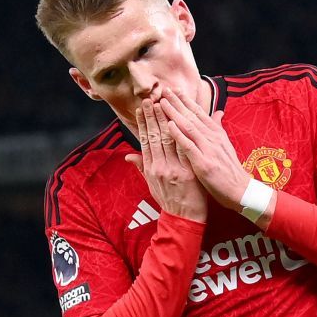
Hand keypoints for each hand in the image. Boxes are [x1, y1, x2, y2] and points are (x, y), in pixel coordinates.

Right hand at [124, 98, 207, 222]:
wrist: (183, 219)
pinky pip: (183, 150)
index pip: (145, 140)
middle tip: (150, 98)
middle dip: (152, 116)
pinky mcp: (187, 173)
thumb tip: (129, 156)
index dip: (144, 123)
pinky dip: (180, 135)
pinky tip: (179, 122)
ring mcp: (173, 169)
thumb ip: (142, 168)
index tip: (143, 107)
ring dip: (165, 119)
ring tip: (163, 103)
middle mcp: (159, 167)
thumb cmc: (169, 201)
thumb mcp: (151, 185)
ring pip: (167, 140)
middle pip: (154, 136)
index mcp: (151, 168)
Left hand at [155, 87, 250, 211]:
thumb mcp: (225, 145)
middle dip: (177, 102)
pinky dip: (179, 134)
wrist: (241, 190)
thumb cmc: (230, 170)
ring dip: (174, 113)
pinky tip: (169, 125)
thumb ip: (218, 128)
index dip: (186, 100)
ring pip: (189, 126)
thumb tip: (218, 112)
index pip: (199, 113)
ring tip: (162, 102)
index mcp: (216, 133)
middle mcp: (212, 138)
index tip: (174, 90)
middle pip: (192, 116)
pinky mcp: (204, 163)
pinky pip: (189, 146)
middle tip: (164, 90)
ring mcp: (208, 150)